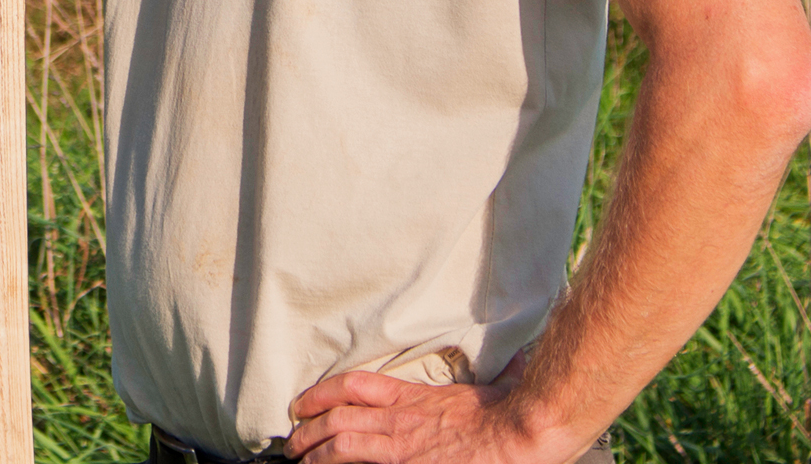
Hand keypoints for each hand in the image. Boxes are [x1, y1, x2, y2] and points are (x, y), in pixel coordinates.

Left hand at [286, 360, 552, 463]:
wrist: (516, 435)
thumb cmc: (511, 413)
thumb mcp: (499, 385)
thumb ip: (503, 373)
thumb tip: (518, 358)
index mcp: (414, 398)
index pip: (356, 386)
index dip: (324, 392)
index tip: (304, 402)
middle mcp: (400, 420)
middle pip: (339, 417)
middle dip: (309, 428)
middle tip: (291, 440)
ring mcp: (401, 448)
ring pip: (342, 445)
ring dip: (314, 451)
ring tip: (298, 458)